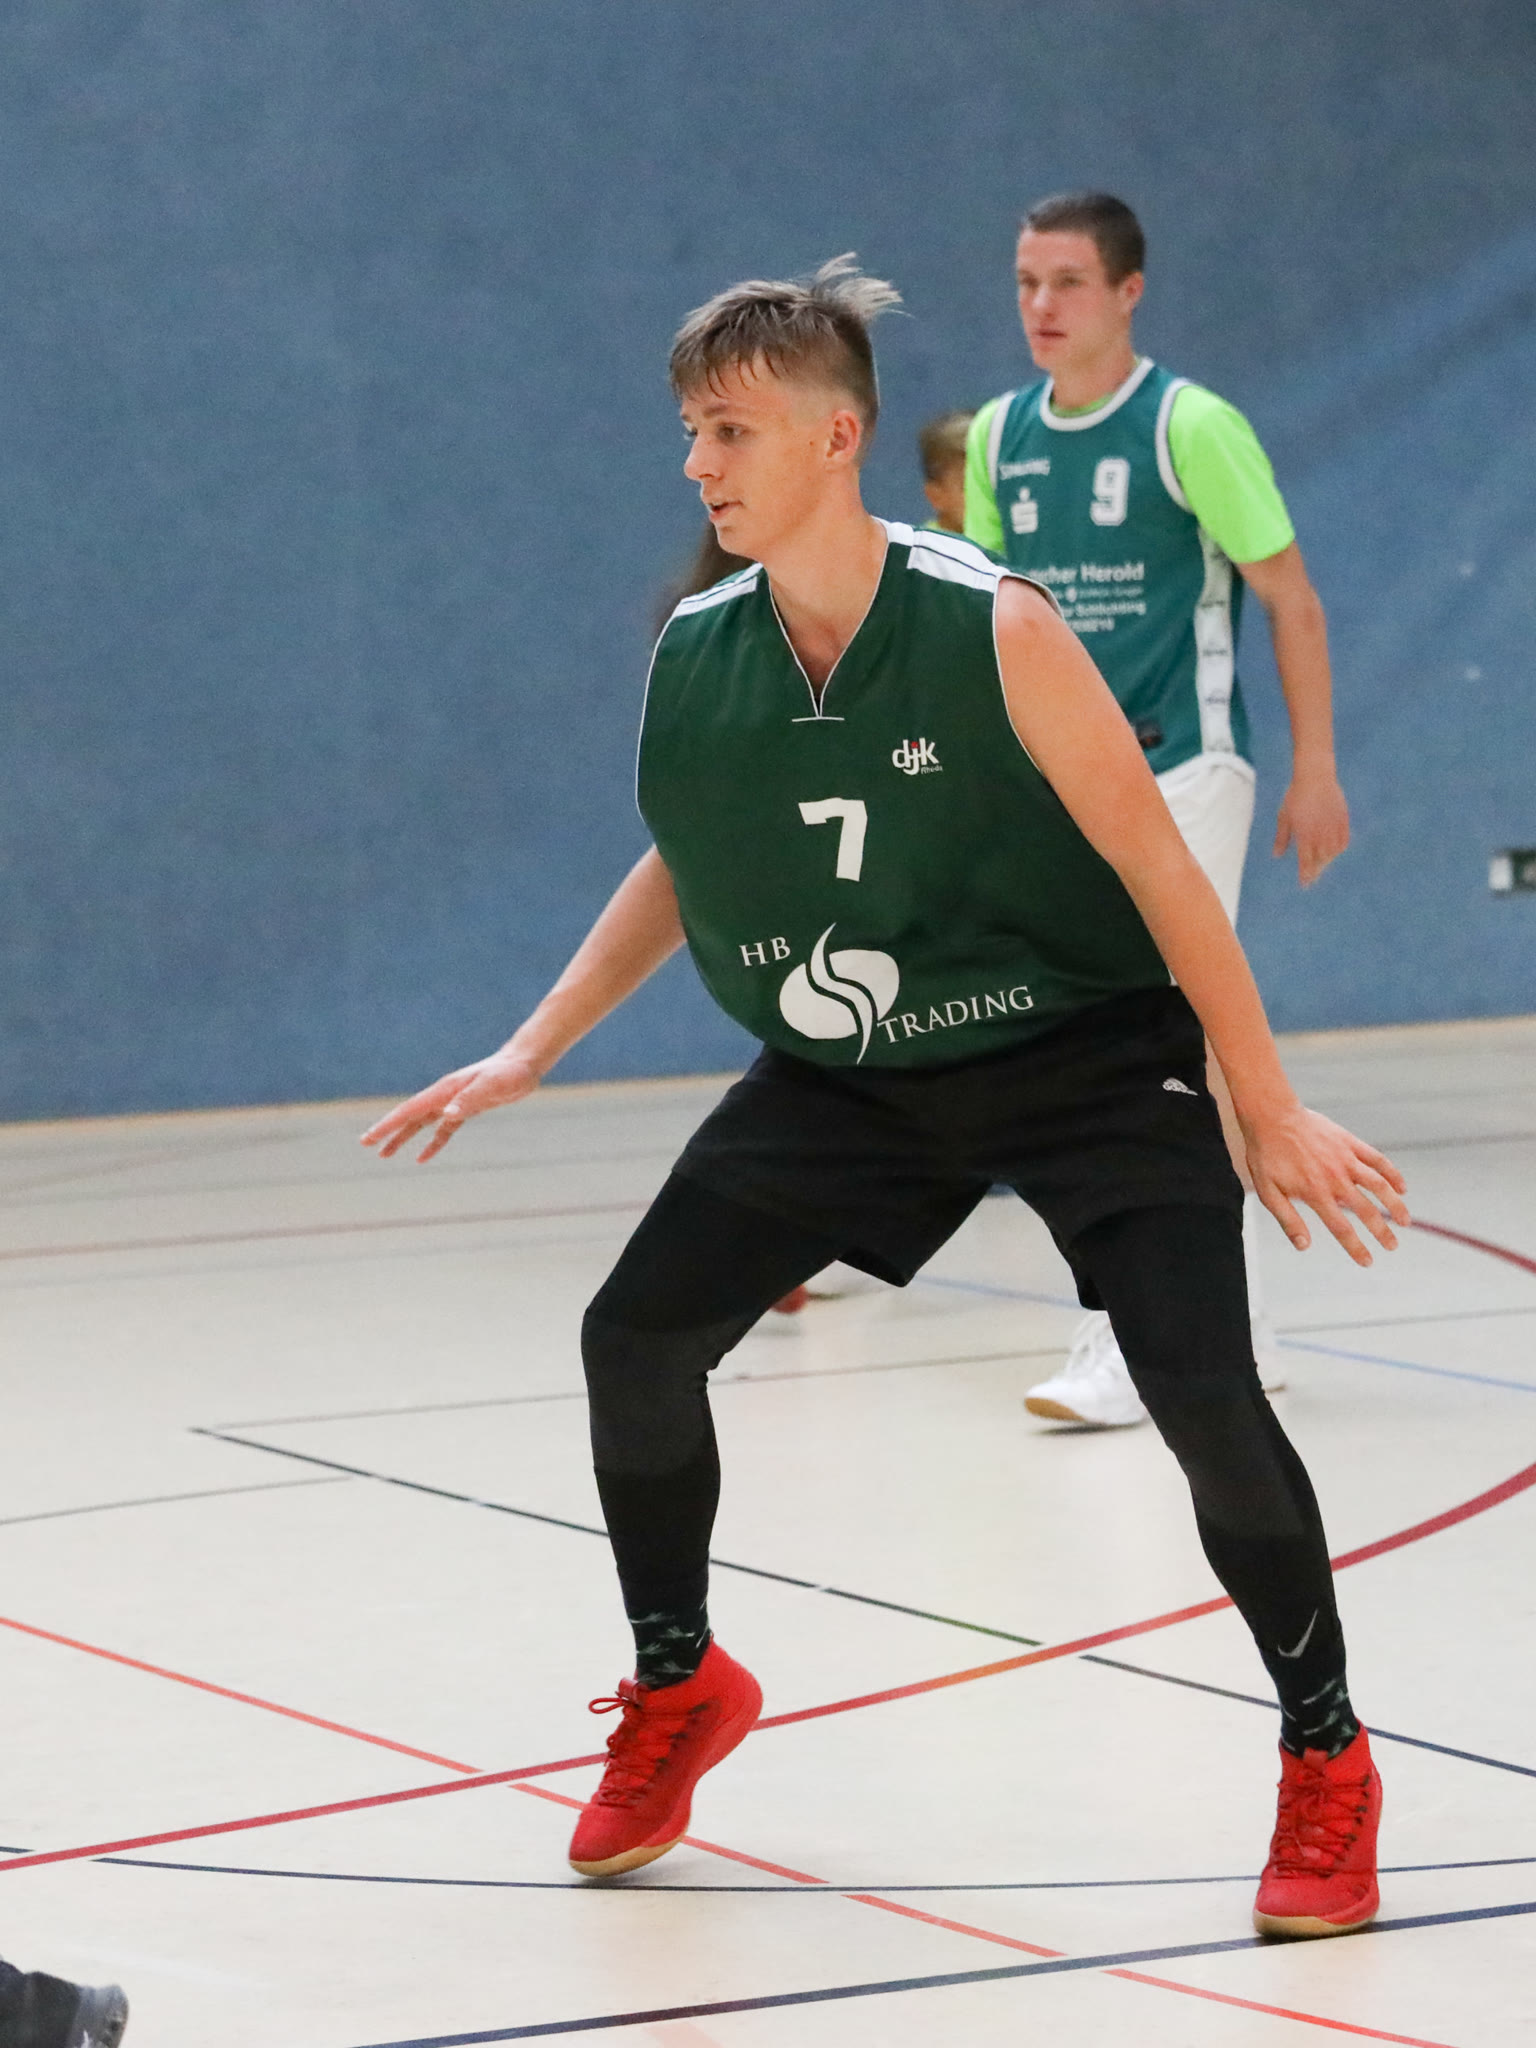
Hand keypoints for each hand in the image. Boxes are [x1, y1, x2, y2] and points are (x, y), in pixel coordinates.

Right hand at [360, 1048, 542, 1161]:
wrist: (524, 1063)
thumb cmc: (509, 1073)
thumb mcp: (492, 1086)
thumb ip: (470, 1100)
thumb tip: (446, 1115)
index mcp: (444, 1091)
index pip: (409, 1110)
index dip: (388, 1125)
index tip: (369, 1138)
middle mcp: (444, 1096)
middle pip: (409, 1116)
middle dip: (387, 1130)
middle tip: (365, 1144)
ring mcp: (453, 1102)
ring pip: (421, 1123)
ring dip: (403, 1138)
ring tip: (384, 1155)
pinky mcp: (466, 1109)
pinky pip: (442, 1130)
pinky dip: (431, 1143)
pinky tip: (422, 1157)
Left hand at [1243, 1103, 1408, 1265]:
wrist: (1272, 1116)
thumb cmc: (1267, 1156)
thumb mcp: (1268, 1192)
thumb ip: (1288, 1219)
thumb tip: (1304, 1246)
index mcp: (1315, 1193)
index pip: (1341, 1228)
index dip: (1356, 1247)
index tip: (1368, 1261)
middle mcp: (1336, 1178)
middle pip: (1366, 1211)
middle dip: (1381, 1232)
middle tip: (1392, 1246)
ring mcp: (1346, 1159)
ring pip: (1379, 1185)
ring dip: (1394, 1205)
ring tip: (1405, 1221)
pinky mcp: (1350, 1143)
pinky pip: (1377, 1160)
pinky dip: (1392, 1174)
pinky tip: (1402, 1187)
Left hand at [1273, 768, 1349, 886]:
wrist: (1315, 776)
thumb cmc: (1295, 796)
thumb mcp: (1284, 816)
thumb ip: (1282, 838)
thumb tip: (1277, 855)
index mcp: (1305, 834)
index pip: (1306, 861)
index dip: (1306, 875)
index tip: (1305, 884)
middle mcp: (1320, 834)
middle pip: (1320, 860)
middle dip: (1316, 870)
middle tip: (1311, 877)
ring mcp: (1333, 827)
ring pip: (1333, 852)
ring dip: (1327, 861)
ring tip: (1320, 864)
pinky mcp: (1343, 820)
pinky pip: (1343, 841)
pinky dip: (1338, 849)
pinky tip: (1333, 852)